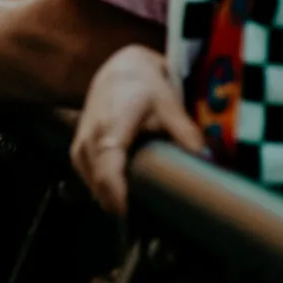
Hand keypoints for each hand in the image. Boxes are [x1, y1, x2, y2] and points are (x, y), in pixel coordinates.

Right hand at [69, 46, 204, 216]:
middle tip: (146, 214)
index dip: (116, 195)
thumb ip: (184, 130)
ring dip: (108, 197)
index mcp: (111, 127)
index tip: (130, 213)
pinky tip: (118, 192)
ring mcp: (80, 143)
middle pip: (98, 184)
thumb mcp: (167, 102)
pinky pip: (86, 176)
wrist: (120, 68)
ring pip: (91, 183)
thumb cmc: (143, 84)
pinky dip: (100, 187)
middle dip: (117, 203)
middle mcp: (90, 138)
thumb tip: (204, 157)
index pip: (107, 170)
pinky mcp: (78, 147)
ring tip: (135, 205)